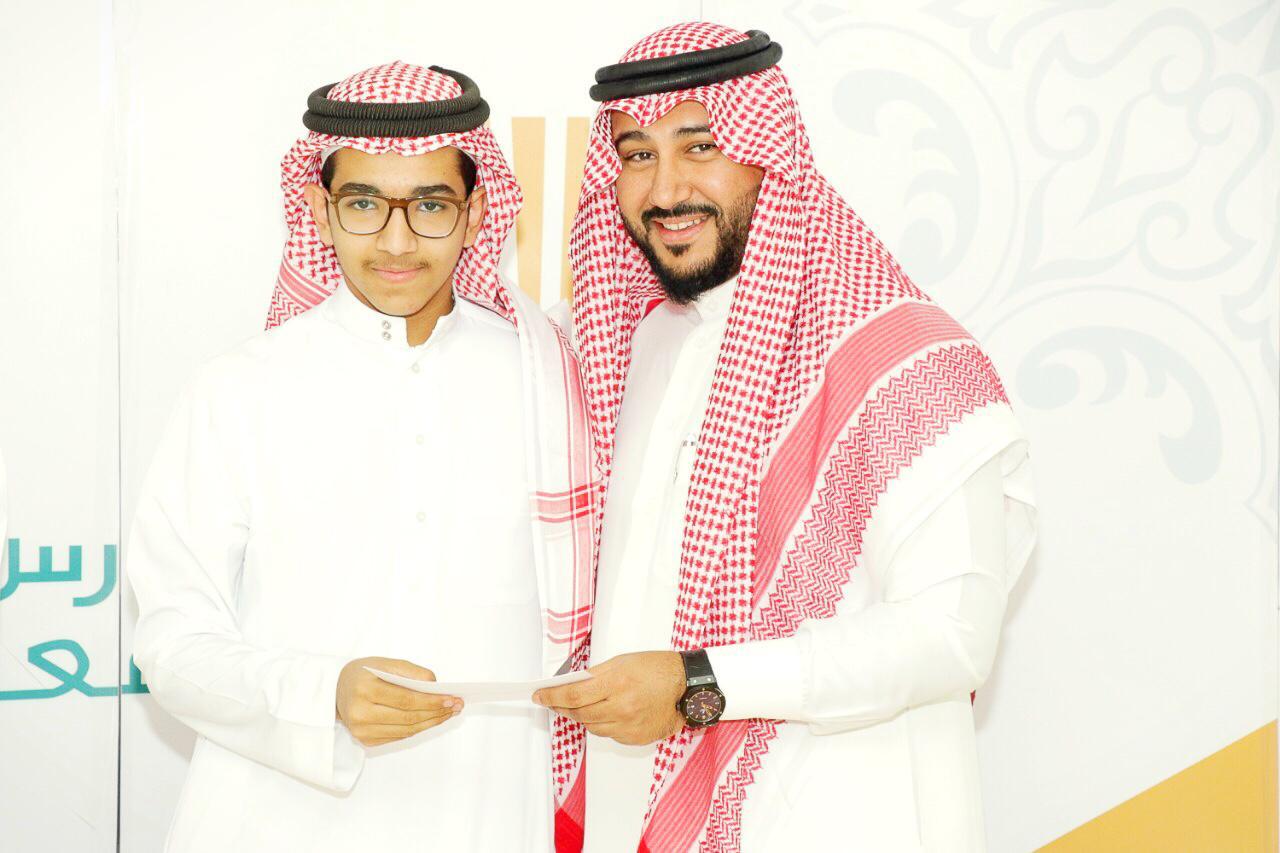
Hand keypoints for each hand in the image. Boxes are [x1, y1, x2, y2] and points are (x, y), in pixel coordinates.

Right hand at [335, 657, 460, 746]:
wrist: (335, 689)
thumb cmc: (364, 673)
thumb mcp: (385, 663)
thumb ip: (411, 672)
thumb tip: (436, 686)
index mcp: (364, 689)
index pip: (405, 700)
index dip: (431, 701)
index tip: (452, 698)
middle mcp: (359, 713)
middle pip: (407, 718)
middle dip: (436, 713)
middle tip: (456, 706)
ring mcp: (361, 731)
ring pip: (406, 731)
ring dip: (431, 723)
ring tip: (448, 713)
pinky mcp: (365, 740)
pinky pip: (399, 736)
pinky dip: (418, 728)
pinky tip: (431, 720)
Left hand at [533, 651, 684, 745]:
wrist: (687, 686)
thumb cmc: (656, 668)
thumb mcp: (622, 661)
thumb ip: (595, 675)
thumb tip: (571, 685)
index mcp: (616, 683)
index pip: (573, 695)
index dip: (551, 696)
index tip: (539, 695)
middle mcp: (621, 708)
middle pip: (579, 713)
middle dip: (561, 707)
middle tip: (552, 700)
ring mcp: (628, 726)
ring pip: (592, 726)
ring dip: (582, 716)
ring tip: (583, 705)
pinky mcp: (635, 738)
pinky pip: (609, 734)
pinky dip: (603, 724)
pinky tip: (608, 713)